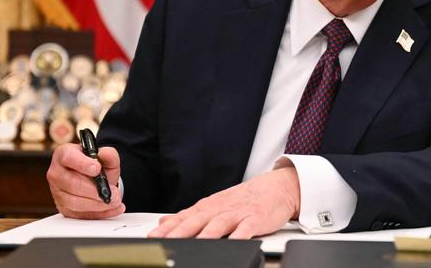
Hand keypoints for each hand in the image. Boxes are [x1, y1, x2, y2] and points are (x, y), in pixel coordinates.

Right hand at [47, 143, 123, 218]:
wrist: (93, 178)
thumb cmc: (95, 165)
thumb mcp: (105, 157)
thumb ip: (108, 154)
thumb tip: (104, 154)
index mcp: (64, 154)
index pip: (68, 157)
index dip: (82, 164)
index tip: (97, 169)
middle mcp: (57, 173)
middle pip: (72, 184)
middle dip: (94, 190)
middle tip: (112, 192)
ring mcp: (58, 192)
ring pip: (74, 202)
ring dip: (97, 204)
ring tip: (114, 201)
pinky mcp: (64, 208)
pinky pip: (79, 215)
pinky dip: (99, 214)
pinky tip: (112, 209)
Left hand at [148, 167, 299, 238]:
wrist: (278, 187)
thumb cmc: (246, 199)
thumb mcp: (216, 204)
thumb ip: (191, 215)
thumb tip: (164, 222)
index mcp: (210, 206)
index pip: (185, 217)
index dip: (168, 228)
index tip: (152, 238)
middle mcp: (221, 208)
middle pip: (198, 220)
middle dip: (180, 231)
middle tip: (165, 242)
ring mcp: (239, 213)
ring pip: (219, 223)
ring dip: (206, 234)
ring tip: (195, 244)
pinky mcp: (257, 218)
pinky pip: (247, 228)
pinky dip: (239, 236)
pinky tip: (233, 242)